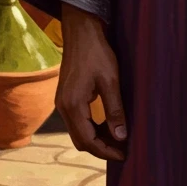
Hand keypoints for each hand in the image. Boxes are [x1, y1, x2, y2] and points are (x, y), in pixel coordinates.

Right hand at [56, 3, 126, 161]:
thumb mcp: (110, 80)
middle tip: (122, 148)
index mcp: (73, 105)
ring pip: (78, 132)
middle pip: (80, 140)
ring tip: (117, 137)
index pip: (88, 141)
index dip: (106, 151)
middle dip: (101, 148)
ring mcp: (62, 102)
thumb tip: (121, 136)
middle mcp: (63, 108)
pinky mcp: (65, 97)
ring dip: (96, 138)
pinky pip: (77, 121)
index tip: (124, 154)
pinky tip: (106, 123)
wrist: (81, 31)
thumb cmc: (96, 52)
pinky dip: (91, 127)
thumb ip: (115, 110)